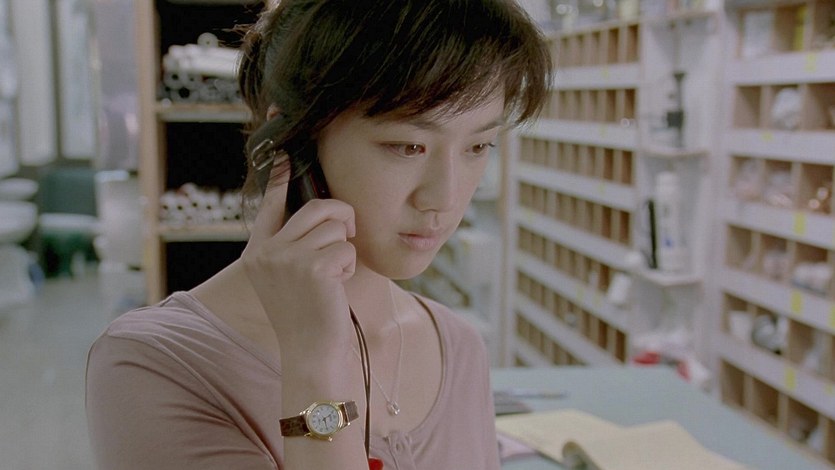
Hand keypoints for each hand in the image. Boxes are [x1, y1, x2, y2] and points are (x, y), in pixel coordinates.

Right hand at [241, 179, 356, 357]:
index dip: (280, 179)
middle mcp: (267, 252)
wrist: (309, 354)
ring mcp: (288, 258)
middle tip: (348, 234)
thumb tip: (321, 213)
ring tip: (334, 276)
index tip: (284, 156)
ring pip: (336, 227)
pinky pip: (346, 247)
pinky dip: (349, 266)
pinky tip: (337, 286)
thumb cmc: (305, 316)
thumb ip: (291, 246)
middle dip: (341, 217)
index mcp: (256, 253)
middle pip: (316, 208)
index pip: (269, 205)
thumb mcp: (287, 278)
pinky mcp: (313, 267)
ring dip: (344, 249)